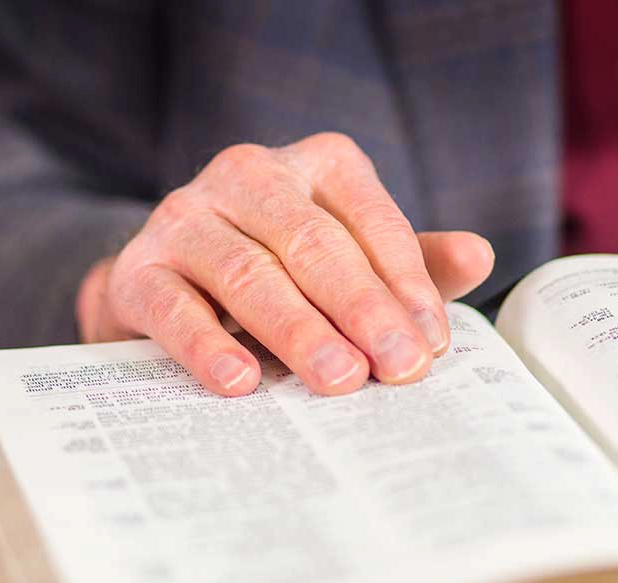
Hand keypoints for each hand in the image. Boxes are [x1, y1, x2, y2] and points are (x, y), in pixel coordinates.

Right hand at [76, 132, 493, 395]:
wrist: (168, 280)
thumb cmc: (282, 268)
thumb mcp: (353, 258)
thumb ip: (411, 261)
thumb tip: (478, 255)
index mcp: (317, 165)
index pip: (372, 221)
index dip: (406, 285)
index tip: (431, 343)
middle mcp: (249, 175)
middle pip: (313, 243)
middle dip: (362, 309)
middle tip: (398, 368)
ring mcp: (186, 217)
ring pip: (248, 273)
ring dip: (298, 331)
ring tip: (337, 379)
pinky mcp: (139, 268)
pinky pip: (174, 307)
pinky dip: (208, 346)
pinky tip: (240, 382)